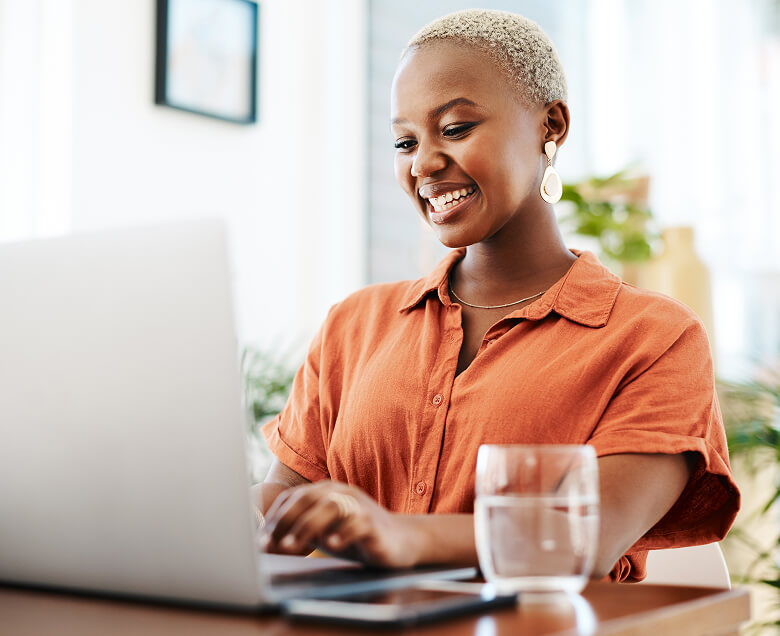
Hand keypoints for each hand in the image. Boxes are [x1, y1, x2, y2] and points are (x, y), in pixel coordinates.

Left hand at [259, 481, 418, 567]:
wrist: (399, 541)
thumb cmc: (355, 536)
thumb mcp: (324, 531)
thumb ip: (301, 532)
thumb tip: (267, 544)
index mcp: (326, 492)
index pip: (294, 498)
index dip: (275, 518)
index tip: (260, 540)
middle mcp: (341, 493)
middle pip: (308, 498)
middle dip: (285, 521)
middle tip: (270, 545)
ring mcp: (359, 506)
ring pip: (330, 507)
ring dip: (307, 527)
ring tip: (291, 547)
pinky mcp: (374, 524)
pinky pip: (357, 524)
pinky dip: (342, 533)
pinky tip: (331, 545)